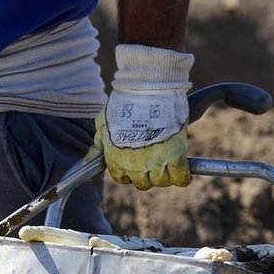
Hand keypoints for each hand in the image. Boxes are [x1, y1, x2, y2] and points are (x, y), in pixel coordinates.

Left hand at [95, 44, 193, 190]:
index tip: (138, 160)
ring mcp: (155, 163)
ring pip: (162, 181)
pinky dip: (183, 176)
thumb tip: (89, 165)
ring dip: (167, 173)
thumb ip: (97, 147)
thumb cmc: (123, 103)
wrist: (147, 90)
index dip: (131, 171)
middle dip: (149, 173)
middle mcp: (134, 166)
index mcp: (116, 160)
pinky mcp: (174, 157)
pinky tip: (184, 167)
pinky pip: (180, 178)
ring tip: (169, 158)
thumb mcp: (103, 125)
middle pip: (144, 184)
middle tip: (156, 157)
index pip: (123, 179)